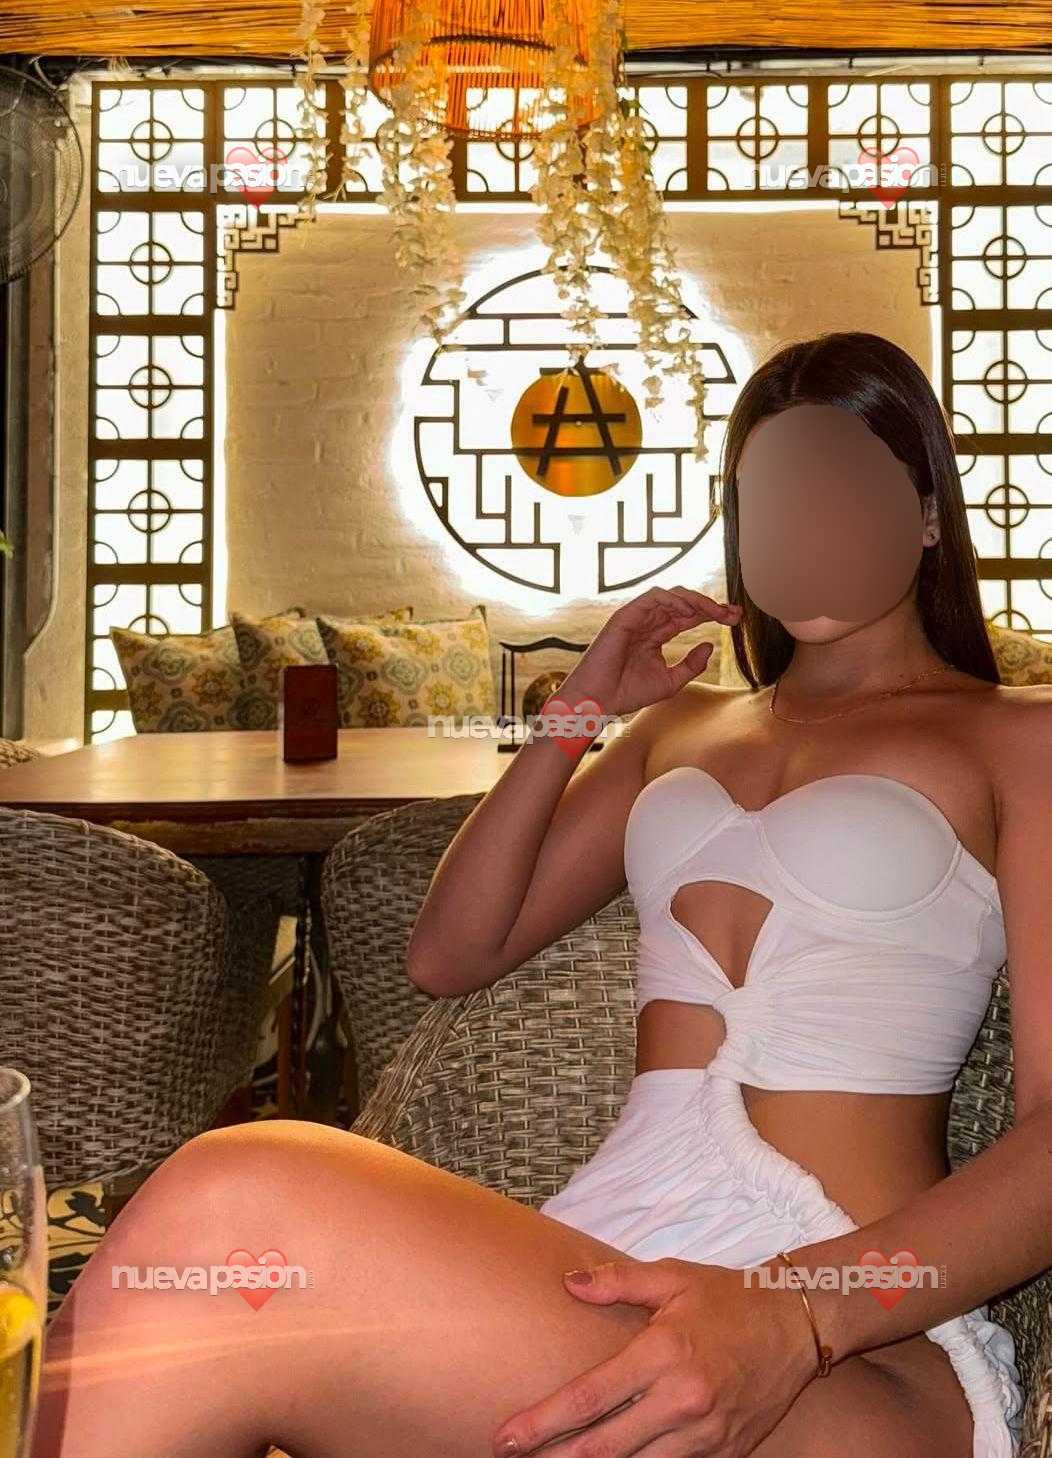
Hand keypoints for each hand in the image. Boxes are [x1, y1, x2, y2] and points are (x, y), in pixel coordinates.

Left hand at [491, 1256, 817, 1457]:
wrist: (797, 1323)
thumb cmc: (729, 1296)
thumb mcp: (672, 1276)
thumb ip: (617, 1282)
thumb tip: (570, 1284)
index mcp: (663, 1353)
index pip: (590, 1397)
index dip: (543, 1421)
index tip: (506, 1436)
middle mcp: (682, 1400)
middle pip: (605, 1447)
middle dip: (556, 1457)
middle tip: (512, 1457)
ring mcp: (707, 1434)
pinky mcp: (727, 1453)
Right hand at [559, 587, 741, 717]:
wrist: (597, 701)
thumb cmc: (627, 693)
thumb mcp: (670, 682)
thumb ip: (691, 665)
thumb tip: (710, 645)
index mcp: (656, 634)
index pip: (689, 617)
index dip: (713, 614)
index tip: (735, 619)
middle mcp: (647, 622)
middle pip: (684, 603)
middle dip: (710, 605)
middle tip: (733, 613)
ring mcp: (636, 617)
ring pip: (671, 596)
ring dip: (696, 600)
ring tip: (715, 611)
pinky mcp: (625, 616)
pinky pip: (653, 597)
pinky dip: (673, 600)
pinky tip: (690, 611)